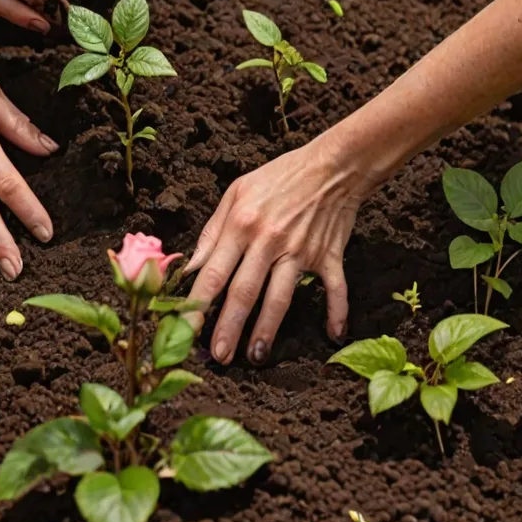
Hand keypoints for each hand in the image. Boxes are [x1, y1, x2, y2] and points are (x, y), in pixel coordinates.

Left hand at [184, 138, 362, 365]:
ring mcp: (300, 250)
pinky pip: (334, 289)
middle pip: (244, 291)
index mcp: (241, 224)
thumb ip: (213, 230)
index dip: (197, 305)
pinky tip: (334, 335)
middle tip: (218, 357)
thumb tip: (192, 266)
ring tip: (255, 355)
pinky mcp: (329, 255)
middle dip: (228, 327)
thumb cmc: (279, 177)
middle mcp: (268, 240)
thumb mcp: (237, 192)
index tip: (184, 330)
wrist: (332, 165)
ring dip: (268, 329)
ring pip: (281, 297)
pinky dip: (336, 312)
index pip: (213, 272)